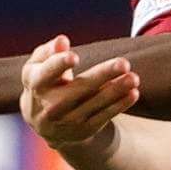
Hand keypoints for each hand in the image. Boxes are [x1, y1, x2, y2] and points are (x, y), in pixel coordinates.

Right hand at [20, 34, 142, 156]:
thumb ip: (48, 52)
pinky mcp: (85, 129)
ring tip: (133, 78)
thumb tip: (62, 41)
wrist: (46, 125)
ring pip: (96, 103)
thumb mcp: (37, 68)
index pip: (47, 74)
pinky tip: (133, 93)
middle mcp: (52, 105)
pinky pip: (105, 116)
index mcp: (37, 85)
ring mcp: (69, 119)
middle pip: (79, 88)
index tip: (74, 57)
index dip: (59, 65)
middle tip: (124, 63)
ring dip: (116, 91)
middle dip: (103, 75)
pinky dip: (120, 105)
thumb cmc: (44, 83)